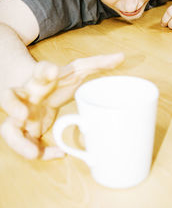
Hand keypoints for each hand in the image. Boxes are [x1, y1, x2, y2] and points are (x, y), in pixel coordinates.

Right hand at [0, 53, 123, 159]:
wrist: (36, 94)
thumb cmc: (57, 82)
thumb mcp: (76, 71)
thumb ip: (97, 64)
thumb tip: (122, 57)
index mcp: (41, 79)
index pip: (39, 71)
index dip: (44, 71)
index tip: (51, 71)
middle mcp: (26, 97)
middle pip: (9, 97)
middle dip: (12, 104)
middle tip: (21, 114)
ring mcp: (21, 116)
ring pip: (8, 128)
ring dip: (18, 142)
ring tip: (33, 152)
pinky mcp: (24, 131)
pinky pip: (25, 145)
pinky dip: (40, 152)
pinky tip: (59, 153)